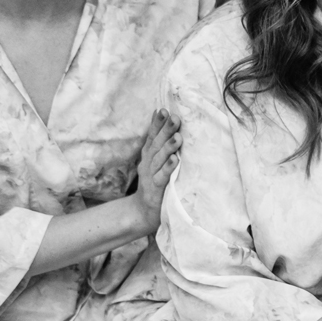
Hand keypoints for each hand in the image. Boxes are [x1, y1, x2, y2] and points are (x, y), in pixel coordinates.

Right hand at [130, 110, 180, 232]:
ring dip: (168, 147)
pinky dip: (168, 168)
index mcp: (149, 155)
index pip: (152, 136)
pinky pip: (162, 177)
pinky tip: (176, 160)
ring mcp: (150, 176)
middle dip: (164, 130)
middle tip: (174, 117)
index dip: (157, 123)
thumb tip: (164, 123)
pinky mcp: (156, 189)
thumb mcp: (155, 162)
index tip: (163, 110)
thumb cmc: (154, 182)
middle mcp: (148, 163)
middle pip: (156, 144)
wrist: (143, 211)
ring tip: (178, 136)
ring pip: (159, 159)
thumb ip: (159, 144)